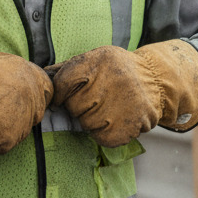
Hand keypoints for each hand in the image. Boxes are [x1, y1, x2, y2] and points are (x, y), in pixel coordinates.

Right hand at [0, 36, 52, 153]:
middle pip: (34, 114)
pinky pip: (2, 146)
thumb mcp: (0, 63)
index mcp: (32, 75)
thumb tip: (23, 83)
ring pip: (19, 132)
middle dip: (17, 115)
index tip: (18, 102)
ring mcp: (23, 119)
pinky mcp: (9, 138)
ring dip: (2, 129)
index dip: (31, 98)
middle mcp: (33, 97)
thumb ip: (18, 74)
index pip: (46, 92)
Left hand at [48, 40, 197, 146]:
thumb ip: (69, 69)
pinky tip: (114, 120)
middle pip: (74, 106)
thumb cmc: (117, 71)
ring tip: (108, 108)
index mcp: (101, 60)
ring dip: (92, 121)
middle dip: (79, 106)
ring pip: (87, 124)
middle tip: (96, 99)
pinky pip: (102, 138)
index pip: (64, 82)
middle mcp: (114, 79)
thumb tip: (41, 77)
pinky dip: (104, 134)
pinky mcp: (131, 125)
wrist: (157, 81)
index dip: (60, 93)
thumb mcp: (96, 59)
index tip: (63, 97)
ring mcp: (125, 103)